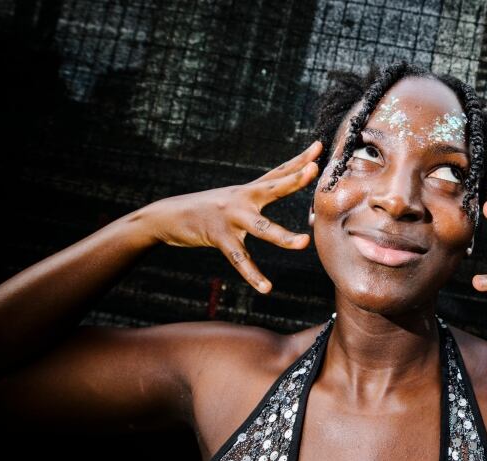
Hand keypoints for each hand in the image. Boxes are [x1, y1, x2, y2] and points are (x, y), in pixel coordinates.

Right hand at [144, 141, 321, 292]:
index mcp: (248, 190)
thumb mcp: (234, 197)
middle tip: (314, 170)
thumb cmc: (207, 209)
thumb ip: (258, 193)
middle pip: (273, 187)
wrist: (167, 216)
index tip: (319, 147)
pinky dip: (253, 275)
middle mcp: (242, 199)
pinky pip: (240, 259)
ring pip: (262, 228)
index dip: (299, 160)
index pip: (278, 171)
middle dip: (294, 179)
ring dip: (283, 236)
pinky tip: (266, 287)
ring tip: (304, 242)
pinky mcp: (219, 237)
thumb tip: (279, 186)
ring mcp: (230, 218)